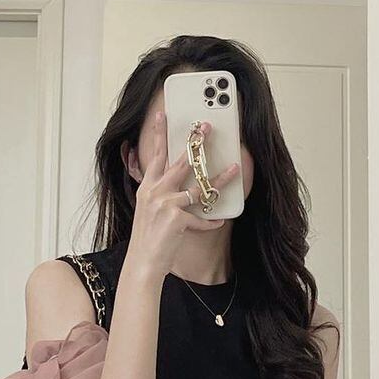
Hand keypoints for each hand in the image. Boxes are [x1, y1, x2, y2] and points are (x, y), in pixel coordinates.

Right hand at [126, 111, 239, 277]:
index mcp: (147, 188)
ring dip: (221, 179)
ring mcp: (165, 204)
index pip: (155, 156)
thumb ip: (161, 196)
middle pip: (180, 162)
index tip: (162, 115)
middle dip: (196, 143)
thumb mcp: (149, 212)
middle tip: (207, 127)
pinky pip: (201, 217)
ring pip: (200, 186)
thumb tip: (182, 188)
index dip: (158, 134)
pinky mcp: (176, 219)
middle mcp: (155, 192)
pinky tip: (218, 223)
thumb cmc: (149, 239)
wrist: (142, 263)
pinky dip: (210, 222)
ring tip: (235, 169)